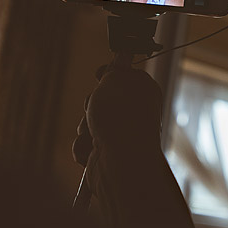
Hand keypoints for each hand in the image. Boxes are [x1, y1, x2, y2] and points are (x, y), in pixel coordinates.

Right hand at [72, 63, 194, 227]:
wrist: (121, 162)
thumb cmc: (120, 116)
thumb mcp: (114, 80)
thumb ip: (113, 71)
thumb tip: (116, 65)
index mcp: (144, 92)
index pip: (125, 76)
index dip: (109, 74)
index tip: (99, 74)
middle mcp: (134, 114)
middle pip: (100, 100)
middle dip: (91, 104)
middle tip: (95, 108)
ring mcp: (120, 136)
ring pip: (88, 123)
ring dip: (85, 127)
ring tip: (95, 134)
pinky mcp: (106, 156)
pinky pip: (85, 144)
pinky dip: (83, 147)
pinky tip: (92, 152)